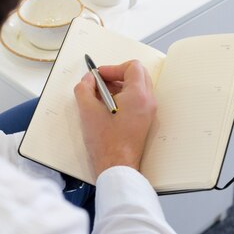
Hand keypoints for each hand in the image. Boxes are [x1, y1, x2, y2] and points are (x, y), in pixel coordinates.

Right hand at [74, 60, 156, 177]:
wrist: (117, 166)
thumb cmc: (106, 142)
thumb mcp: (87, 110)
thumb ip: (84, 88)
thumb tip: (88, 80)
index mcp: (138, 95)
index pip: (132, 67)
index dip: (113, 68)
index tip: (99, 76)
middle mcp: (148, 102)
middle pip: (137, 75)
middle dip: (117, 76)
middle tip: (100, 83)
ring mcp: (148, 112)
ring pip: (137, 88)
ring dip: (119, 87)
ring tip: (100, 96)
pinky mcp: (145, 121)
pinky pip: (137, 101)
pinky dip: (124, 98)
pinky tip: (107, 107)